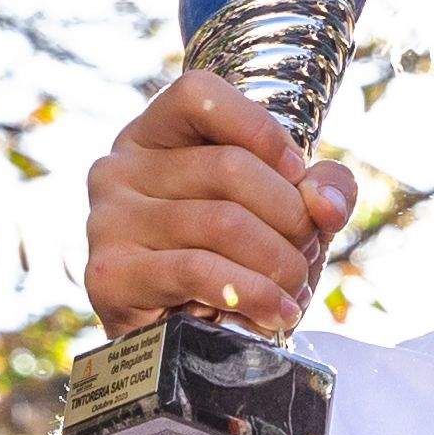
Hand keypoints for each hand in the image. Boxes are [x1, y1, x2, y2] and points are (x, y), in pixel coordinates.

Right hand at [82, 63, 356, 339]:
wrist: (188, 342)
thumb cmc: (239, 260)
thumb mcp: (288, 210)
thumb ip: (322, 187)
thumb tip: (326, 202)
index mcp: (154, 136)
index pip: (197, 92)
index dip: (261, 129)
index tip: (296, 174)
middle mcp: (119, 169)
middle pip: (229, 166)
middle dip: (292, 216)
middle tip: (308, 251)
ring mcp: (107, 221)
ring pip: (222, 222)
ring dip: (281, 262)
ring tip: (295, 286)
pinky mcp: (109, 275)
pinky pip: (198, 271)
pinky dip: (255, 294)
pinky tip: (277, 313)